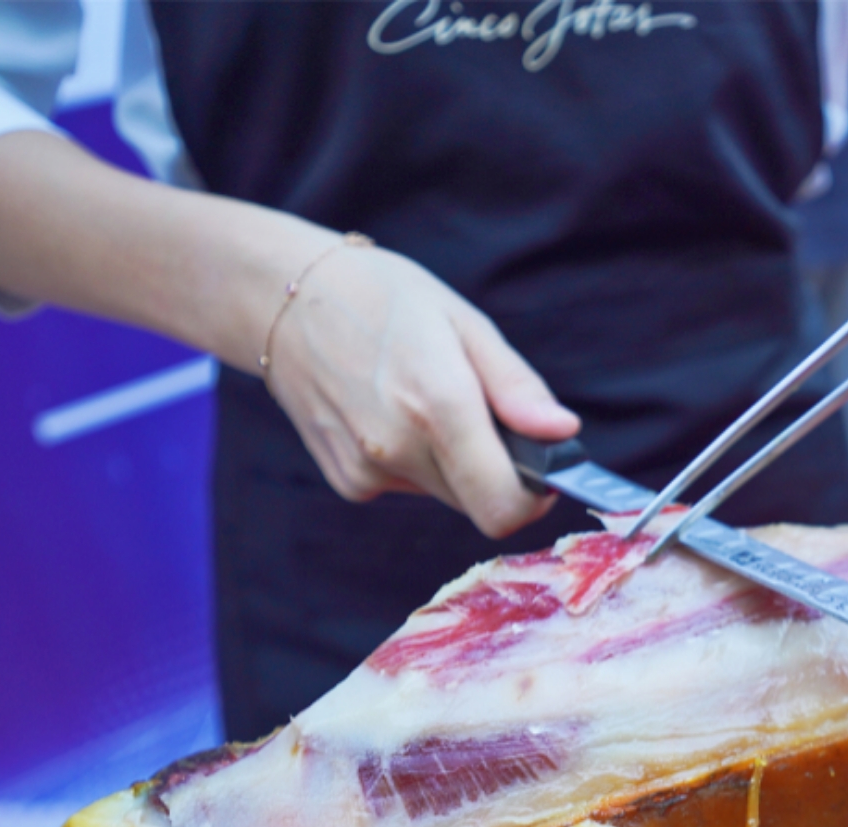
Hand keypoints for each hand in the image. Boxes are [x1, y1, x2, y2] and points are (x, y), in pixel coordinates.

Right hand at [260, 239, 579, 537]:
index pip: (504, 507)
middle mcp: (397, 449)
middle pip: (480, 503)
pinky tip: (392, 411)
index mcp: (438, 405)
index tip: (542, 469)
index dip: (534, 498)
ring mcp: (366, 472)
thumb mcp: (464, 323)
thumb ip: (516, 387)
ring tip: (426, 400)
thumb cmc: (383, 299)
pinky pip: (409, 486)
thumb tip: (563, 433)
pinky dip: (416, 461)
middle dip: (497, 472)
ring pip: (446, 495)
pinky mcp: (347, 481)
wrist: (283, 298)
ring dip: (455, 463)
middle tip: (483, 414)